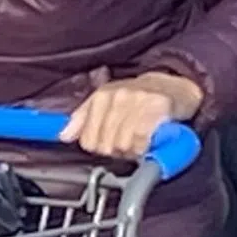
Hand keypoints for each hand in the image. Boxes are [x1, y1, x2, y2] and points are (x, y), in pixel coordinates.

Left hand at [60, 71, 202, 163]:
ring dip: (132, 150)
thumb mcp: (105, 102)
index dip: (99, 147)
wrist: (172, 86)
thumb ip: (82, 118)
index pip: (88, 140)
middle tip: (128, 142)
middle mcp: (118, 96)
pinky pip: (141, 142)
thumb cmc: (137, 98)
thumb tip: (64, 135)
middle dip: (116, 149)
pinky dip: (145, 147)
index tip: (110, 142)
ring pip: (122, 145)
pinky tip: (148, 141)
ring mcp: (137, 101)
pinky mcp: (156, 109)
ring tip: (139, 141)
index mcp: (101, 96)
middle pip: (105, 145)